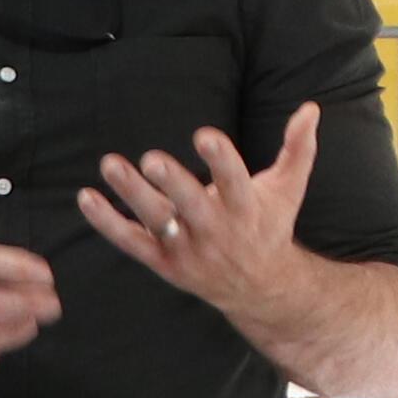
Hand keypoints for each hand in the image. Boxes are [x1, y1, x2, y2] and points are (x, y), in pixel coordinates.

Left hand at [77, 104, 319, 329]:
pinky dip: (106, 222)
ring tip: (110, 164)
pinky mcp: (164, 263)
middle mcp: (216, 231)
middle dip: (172, 183)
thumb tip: (311, 108)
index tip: (205, 135)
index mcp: (246, 209)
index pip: (234, 181)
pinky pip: (130, 242)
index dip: (220, 159)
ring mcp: (187, 250)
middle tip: (152, 158)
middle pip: (191, 206)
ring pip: (156, 222)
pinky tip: (86, 197)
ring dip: (132, 194)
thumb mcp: (288, 189)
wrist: (261, 289)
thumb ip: (297, 148)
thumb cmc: (269, 226)